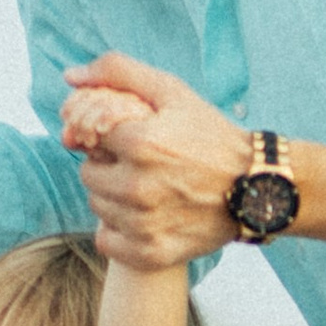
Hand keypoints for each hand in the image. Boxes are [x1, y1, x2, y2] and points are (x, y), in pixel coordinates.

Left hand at [63, 55, 250, 268]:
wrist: (256, 186)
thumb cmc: (210, 135)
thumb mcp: (172, 91)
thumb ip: (118, 72)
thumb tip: (70, 77)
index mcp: (141, 142)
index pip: (88, 135)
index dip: (107, 135)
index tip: (130, 139)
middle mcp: (139, 186)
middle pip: (89, 174)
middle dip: (109, 166)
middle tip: (142, 165)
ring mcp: (144, 224)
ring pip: (98, 206)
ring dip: (114, 198)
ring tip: (148, 189)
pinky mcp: (151, 252)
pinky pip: (107, 241)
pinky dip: (119, 232)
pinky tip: (144, 217)